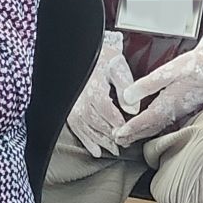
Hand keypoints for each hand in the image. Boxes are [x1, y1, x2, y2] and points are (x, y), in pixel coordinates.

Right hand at [67, 31, 134, 157]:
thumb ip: (125, 86)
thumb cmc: (102, 58)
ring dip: (100, 141)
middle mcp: (80, 98)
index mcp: (93, 86)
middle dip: (110, 136)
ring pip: (85, 128)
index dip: (117, 122)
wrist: (83, 52)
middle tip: (123, 145)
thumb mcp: (117, 66)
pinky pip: (76, 129)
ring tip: (112, 150)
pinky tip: (96, 150)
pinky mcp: (69, 109)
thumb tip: (133, 109)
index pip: (106, 109)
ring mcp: (72, 105)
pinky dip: (86, 141)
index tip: (127, 132)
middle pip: (95, 122)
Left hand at [114, 32, 202, 145]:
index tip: (117, 135)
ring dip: (143, 133)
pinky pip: (166, 123)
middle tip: (118, 141)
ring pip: (158, 127)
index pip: (143, 121)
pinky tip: (151, 128)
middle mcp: (173, 112)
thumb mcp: (169, 71)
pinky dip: (154, 127)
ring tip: (130, 138)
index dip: (129, 129)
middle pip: (149, 128)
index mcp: (167, 103)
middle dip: (133, 135)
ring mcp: (181, 112)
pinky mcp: (186, 108)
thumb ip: (147, 84)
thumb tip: (127, 96)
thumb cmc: (198, 66)